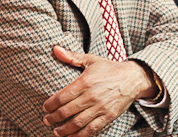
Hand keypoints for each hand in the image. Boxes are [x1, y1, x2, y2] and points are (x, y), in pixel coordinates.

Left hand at [42, 46, 156, 136]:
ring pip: (77, 123)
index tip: (45, 107)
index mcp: (85, 81)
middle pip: (66, 111)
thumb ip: (72, 56)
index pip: (62, 96)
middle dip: (53, 118)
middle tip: (47, 120)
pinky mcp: (108, 116)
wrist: (132, 78)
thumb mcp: (91, 60)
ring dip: (63, 130)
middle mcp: (91, 96)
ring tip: (56, 131)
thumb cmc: (109, 68)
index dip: (50, 104)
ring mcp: (100, 107)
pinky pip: (91, 130)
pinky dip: (79, 136)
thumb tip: (55, 48)